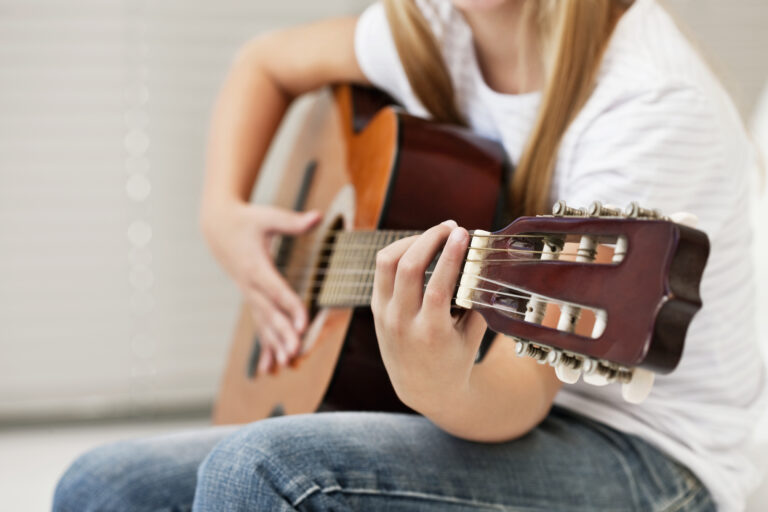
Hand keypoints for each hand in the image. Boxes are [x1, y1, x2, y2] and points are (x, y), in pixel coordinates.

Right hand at [202, 201, 320, 372]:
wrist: (217, 227)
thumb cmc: (246, 220)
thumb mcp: (268, 216)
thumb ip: (293, 222)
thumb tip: (318, 217)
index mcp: (256, 266)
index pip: (276, 289)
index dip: (291, 306)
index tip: (303, 323)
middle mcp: (250, 285)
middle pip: (269, 313)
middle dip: (282, 333)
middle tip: (295, 352)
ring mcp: (249, 294)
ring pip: (263, 323)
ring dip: (274, 345)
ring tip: (286, 364)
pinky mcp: (250, 298)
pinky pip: (258, 325)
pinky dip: (265, 346)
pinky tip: (271, 368)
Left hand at [371, 220, 486, 415]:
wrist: (421, 388)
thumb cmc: (453, 360)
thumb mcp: (472, 336)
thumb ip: (477, 300)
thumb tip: (483, 260)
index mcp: (430, 334)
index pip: (437, 287)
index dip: (450, 255)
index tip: (463, 233)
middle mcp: (401, 322)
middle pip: (407, 267)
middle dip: (430, 238)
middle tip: (451, 227)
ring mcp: (384, 314)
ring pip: (387, 261)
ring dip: (412, 240)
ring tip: (435, 235)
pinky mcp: (376, 307)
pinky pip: (383, 268)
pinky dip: (400, 251)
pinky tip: (420, 246)